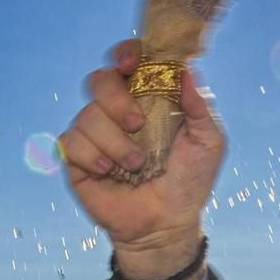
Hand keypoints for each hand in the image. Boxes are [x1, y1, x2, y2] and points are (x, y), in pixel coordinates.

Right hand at [58, 40, 224, 279]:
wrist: (166, 225)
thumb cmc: (189, 181)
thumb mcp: (208, 143)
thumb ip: (201, 107)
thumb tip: (187, 69)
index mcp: (148, 98)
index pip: (129, 62)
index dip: (126, 54)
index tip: (131, 64)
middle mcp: (117, 111)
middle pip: (99, 80)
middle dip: (116, 98)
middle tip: (137, 124)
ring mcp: (95, 134)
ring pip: (87, 115)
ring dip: (115, 143)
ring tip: (136, 166)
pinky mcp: (77, 159)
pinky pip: (71, 142)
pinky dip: (91, 156)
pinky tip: (108, 174)